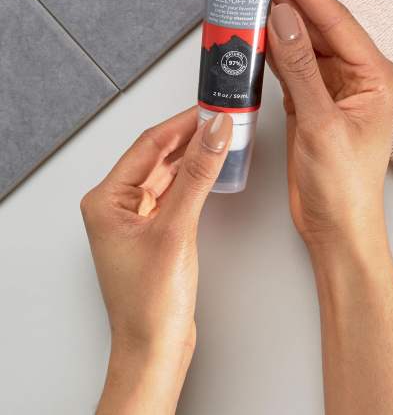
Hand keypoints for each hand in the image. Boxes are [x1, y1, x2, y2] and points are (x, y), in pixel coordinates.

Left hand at [80, 107, 231, 413]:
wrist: (156, 348)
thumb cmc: (151, 303)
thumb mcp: (176, 228)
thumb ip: (198, 175)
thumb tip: (214, 133)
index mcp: (106, 199)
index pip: (148, 145)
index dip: (181, 123)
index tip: (208, 108)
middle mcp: (117, 205)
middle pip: (157, 156)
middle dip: (189, 136)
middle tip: (220, 118)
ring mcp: (136, 218)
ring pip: (167, 173)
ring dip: (193, 155)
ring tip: (220, 136)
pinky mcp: (155, 230)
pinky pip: (174, 192)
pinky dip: (194, 178)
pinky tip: (211, 167)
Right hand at [267, 0, 392, 251]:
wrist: (336, 226)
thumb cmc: (343, 186)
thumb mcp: (321, 123)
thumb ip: (301, 68)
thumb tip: (283, 18)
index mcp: (374, 74)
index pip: (334, 18)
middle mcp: (356, 74)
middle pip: (317, 24)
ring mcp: (332, 86)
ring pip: (301, 41)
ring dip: (276, 20)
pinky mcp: (311, 99)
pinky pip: (290, 64)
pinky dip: (270, 49)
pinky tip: (253, 32)